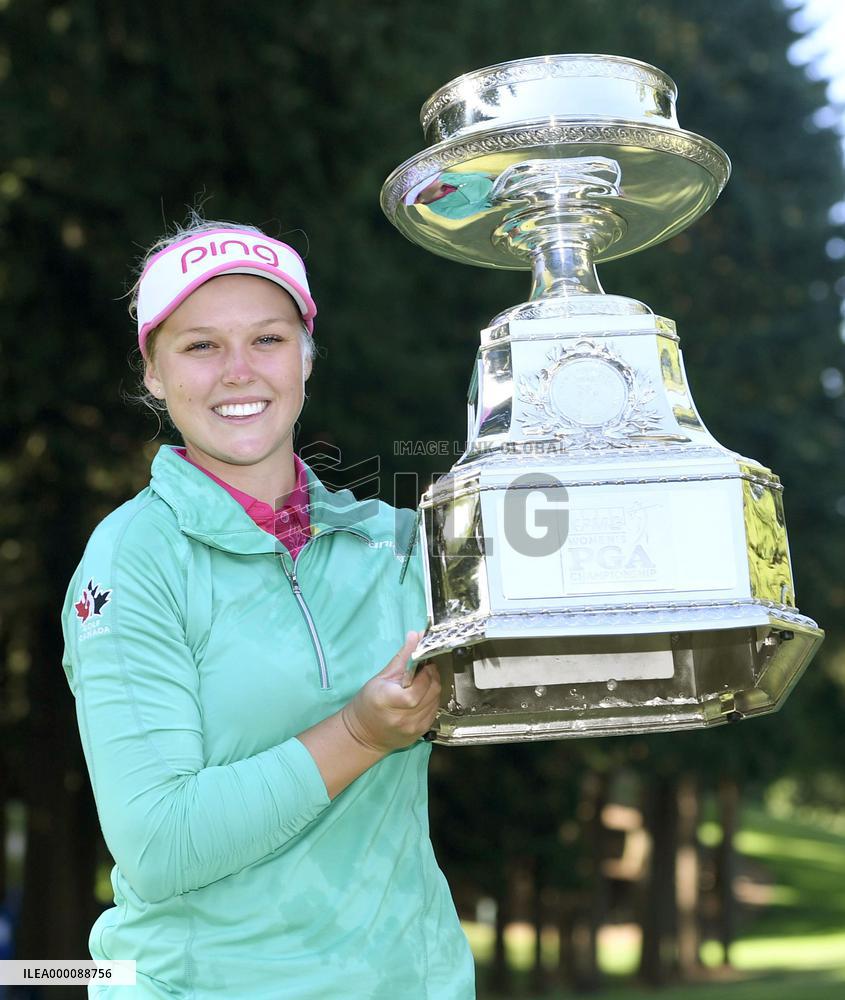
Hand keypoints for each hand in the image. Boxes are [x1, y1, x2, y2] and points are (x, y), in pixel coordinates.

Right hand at [340, 631, 440, 753]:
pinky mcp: (420, 732)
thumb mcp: (381, 677)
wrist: (364, 735)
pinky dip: (432, 699)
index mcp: (387, 701)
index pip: (416, 689)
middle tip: (426, 668)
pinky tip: (423, 695)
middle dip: (432, 676)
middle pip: (431, 693)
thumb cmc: (368, 702)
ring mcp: (413, 728)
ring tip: (423, 681)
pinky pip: (435, 710)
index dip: (425, 674)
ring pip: (436, 700)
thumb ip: (403, 657)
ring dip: (433, 687)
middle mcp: (402, 718)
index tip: (424, 663)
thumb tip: (418, 635)